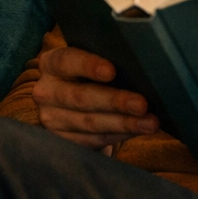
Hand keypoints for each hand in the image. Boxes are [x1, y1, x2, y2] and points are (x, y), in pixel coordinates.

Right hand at [34, 46, 159, 153]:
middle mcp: (47, 91)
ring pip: (90, 122)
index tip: (111, 71)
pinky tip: (138, 130)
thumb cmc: (93, 72)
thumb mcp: (94, 59)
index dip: (88, 65)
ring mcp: (52, 118)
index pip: (66, 61)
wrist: (76, 99)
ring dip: (123, 123)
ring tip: (150, 123)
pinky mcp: (62, 140)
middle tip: (142, 104)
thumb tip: (143, 63)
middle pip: (81, 97)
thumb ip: (109, 58)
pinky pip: (93, 139)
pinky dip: (119, 135)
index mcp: (53, 63)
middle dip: (115, 101)